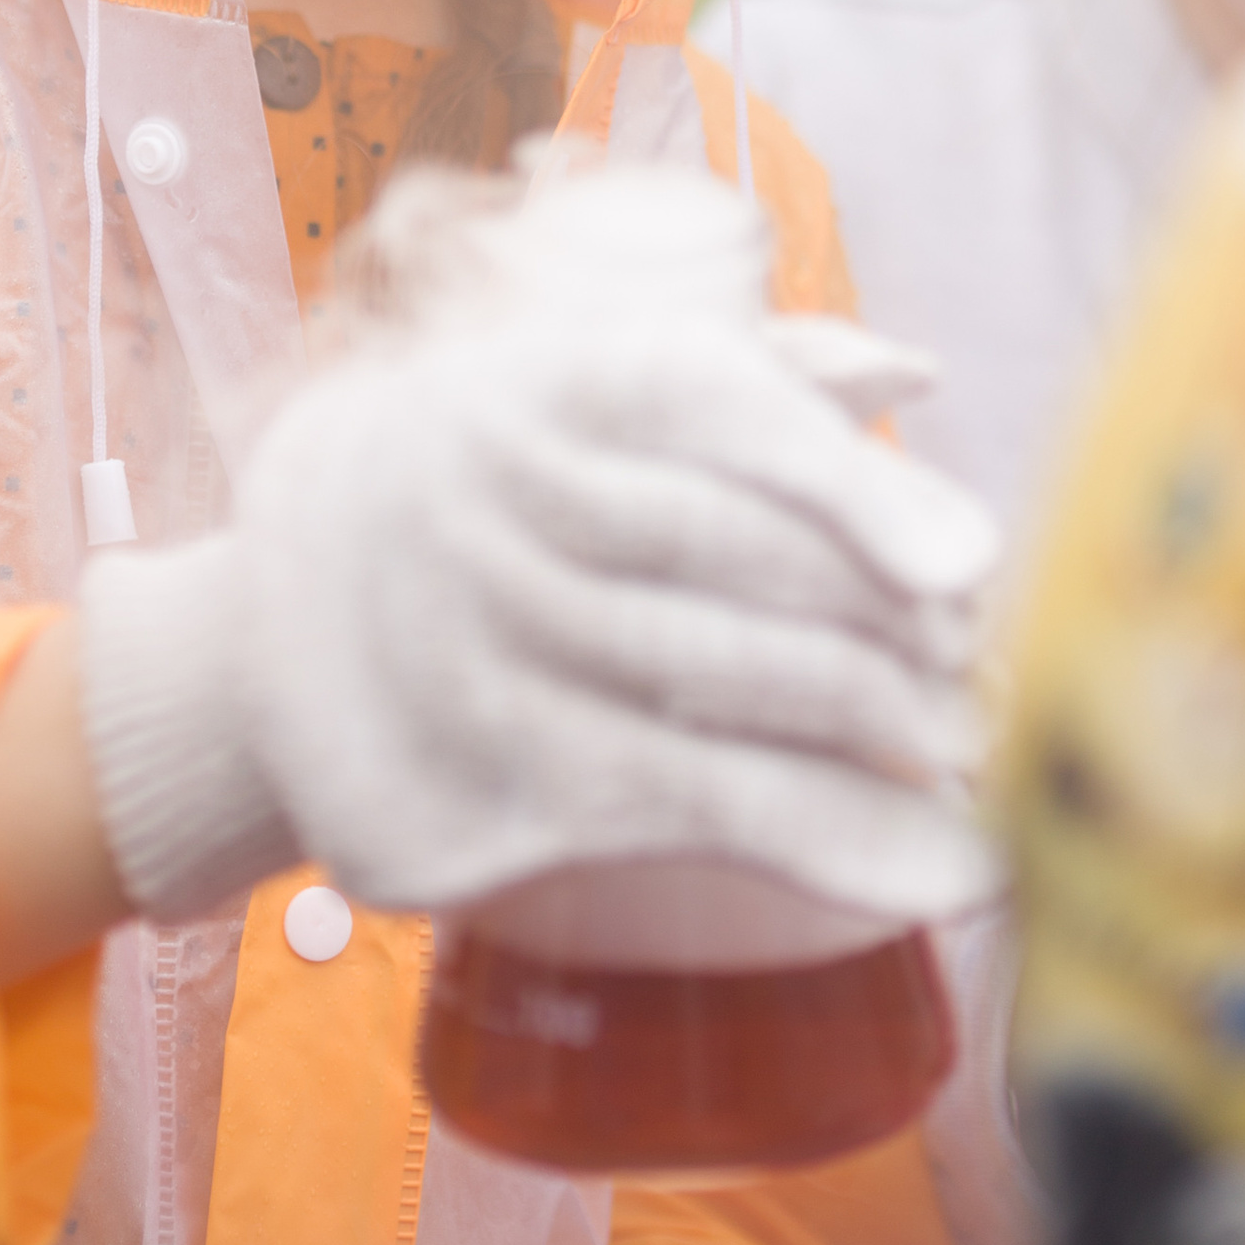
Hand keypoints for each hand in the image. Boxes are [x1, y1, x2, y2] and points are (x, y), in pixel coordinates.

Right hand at [60, 160, 997, 933]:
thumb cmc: (459, 495)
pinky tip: (937, 870)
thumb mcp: (556, 397)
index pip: (717, 409)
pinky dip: (841, 843)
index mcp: (541, 384)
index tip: (970, 562)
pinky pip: (699, 809)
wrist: (253, 650)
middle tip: (992, 671)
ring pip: (739, 695)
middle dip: (899, 629)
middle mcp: (505, 507)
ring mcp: (487, 652)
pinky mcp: (487, 789)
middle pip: (747, 564)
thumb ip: (742, 375)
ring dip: (892, 740)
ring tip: (981, 759)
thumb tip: (914, 374)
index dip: (855, 485)